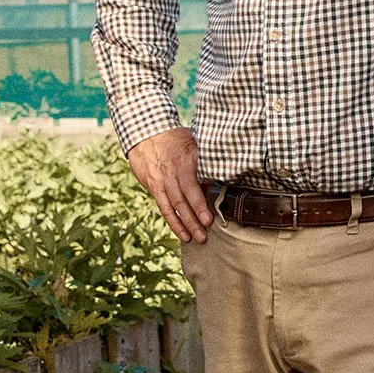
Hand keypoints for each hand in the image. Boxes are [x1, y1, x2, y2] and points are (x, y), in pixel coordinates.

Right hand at [127, 128, 211, 243]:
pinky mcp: (154, 187)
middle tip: (207, 231)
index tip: (210, 214)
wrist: (146, 134)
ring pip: (175, 205)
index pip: (196, 182)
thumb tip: (227, 173)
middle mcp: (175, 171)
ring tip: (198, 238)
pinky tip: (183, 235)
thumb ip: (207, 158)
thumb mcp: (194, 142)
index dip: (202, 200)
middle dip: (196, 215)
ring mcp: (163, 180)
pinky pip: (164, 208)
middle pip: (185, 196)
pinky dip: (173, 222)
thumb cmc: (176, 139)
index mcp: (188, 159)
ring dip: (186, 223)